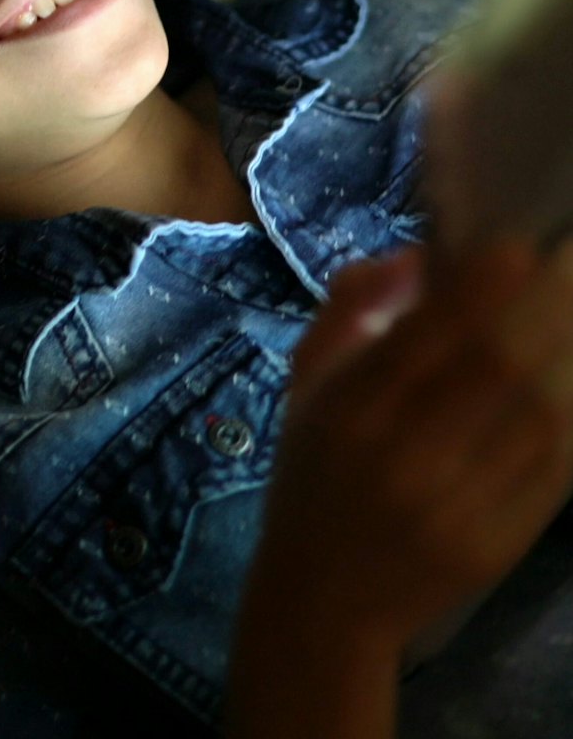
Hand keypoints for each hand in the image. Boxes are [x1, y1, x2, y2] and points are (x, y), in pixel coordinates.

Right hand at [260, 236, 572, 649]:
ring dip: (566, 360)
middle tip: (567, 269)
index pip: (418, 341)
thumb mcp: (303, 388)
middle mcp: (397, 457)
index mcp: (342, 412)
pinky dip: (569, 423)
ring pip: (535, 419)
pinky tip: (568, 387)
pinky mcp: (494, 548)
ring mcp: (450, 507)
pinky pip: (552, 473)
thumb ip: (348, 313)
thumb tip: (415, 256)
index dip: (474, 293)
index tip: (516, 249)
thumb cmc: (310, 477)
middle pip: (490, 371)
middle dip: (540, 311)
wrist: (322, 600)